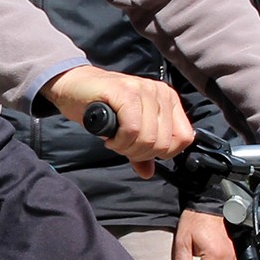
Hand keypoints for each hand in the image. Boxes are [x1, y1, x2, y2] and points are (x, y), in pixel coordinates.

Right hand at [50, 64, 193, 175]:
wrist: (75, 87)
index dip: (162, 153)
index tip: (139, 149)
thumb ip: (141, 152)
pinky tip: (109, 136)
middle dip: (139, 153)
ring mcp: (144, 89)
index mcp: (169, 100)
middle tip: (121, 145)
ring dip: (126, 147)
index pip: (184, 138)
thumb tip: (148, 172)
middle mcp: (160, 92)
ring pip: (148, 138)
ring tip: (114, 140)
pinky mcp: (126, 91)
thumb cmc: (103, 108)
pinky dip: (119, 140)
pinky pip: (131, 129)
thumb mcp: (128, 131)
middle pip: (163, 143)